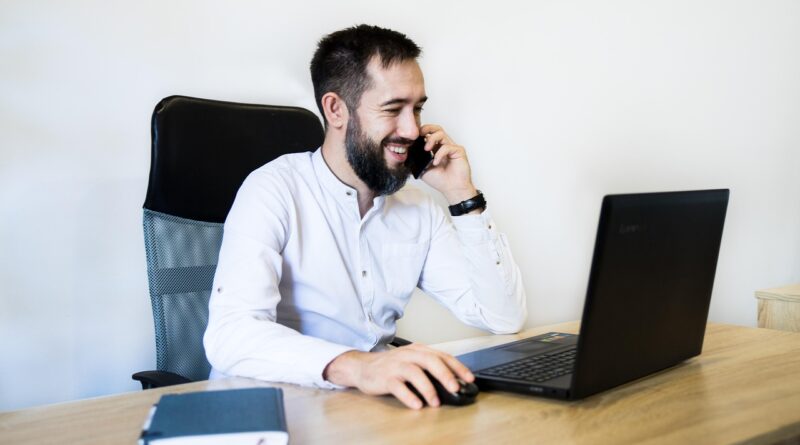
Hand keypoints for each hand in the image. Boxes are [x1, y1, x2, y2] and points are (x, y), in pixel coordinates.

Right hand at [322, 343, 474, 408]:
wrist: (362, 367)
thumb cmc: (391, 366)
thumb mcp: (412, 361)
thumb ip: (430, 368)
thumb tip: (453, 382)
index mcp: (418, 350)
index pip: (442, 356)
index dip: (457, 367)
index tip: (469, 379)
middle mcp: (408, 355)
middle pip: (430, 361)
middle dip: (445, 375)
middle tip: (455, 388)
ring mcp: (395, 365)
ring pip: (414, 372)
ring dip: (428, 388)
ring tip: (435, 402)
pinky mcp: (384, 378)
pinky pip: (398, 386)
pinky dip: (408, 396)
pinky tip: (417, 405)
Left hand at [417, 124, 478, 204]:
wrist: (452, 189)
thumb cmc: (440, 180)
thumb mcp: (422, 168)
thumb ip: (417, 158)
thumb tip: (407, 150)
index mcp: (435, 148)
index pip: (429, 134)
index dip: (421, 133)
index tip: (413, 138)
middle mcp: (444, 146)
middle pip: (436, 128)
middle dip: (427, 128)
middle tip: (420, 134)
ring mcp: (451, 147)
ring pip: (441, 134)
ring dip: (431, 139)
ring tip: (426, 149)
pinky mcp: (458, 151)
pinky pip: (448, 146)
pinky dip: (439, 153)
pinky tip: (436, 162)